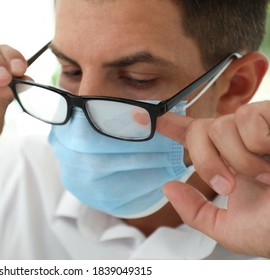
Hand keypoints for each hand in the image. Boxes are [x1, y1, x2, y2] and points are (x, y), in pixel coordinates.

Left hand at [156, 101, 269, 257]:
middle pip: (199, 129)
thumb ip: (196, 212)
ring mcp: (259, 128)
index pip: (193, 135)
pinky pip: (248, 119)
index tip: (139, 115)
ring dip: (239, 160)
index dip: (168, 123)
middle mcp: (240, 141)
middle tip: (230, 186)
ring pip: (221, 125)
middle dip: (206, 159)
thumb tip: (167, 188)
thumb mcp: (230, 230)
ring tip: (267, 178)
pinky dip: (258, 146)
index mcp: (227, 162)